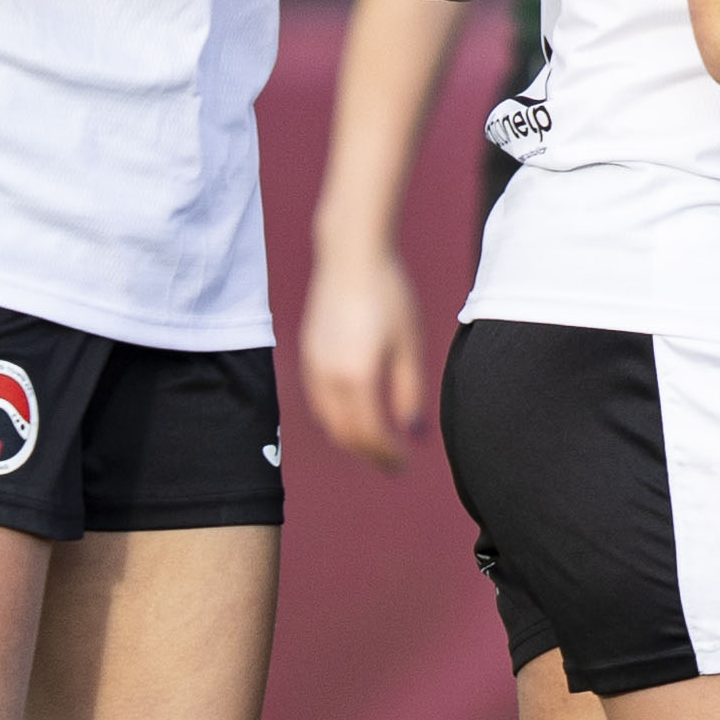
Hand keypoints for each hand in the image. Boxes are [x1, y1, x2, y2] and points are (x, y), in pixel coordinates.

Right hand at [298, 239, 432, 470]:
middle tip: (393, 462)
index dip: (387, 455)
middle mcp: (328, 376)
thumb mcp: (409, 344)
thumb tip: (411, 431)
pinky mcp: (307, 354)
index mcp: (357, 376)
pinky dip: (335, 417)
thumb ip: (408, 391)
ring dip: (351, 438)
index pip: (369, 434)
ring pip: (327, 420)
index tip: (405, 464)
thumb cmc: (389, 294)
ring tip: (376, 443)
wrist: (351, 256)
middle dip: (369, 453)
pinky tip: (355, 414)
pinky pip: (318, 401)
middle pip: (344, 434)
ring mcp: (313, 366)